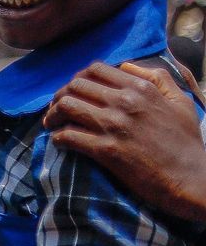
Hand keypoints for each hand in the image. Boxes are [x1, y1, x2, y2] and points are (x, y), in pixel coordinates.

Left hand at [46, 61, 205, 222]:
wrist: (192, 179)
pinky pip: (68, 136)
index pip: (95, 70)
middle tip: (57, 109)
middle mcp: (125, 102)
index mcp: (141, 88)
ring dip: (53, 115)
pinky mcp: (106, 150)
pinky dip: (58, 137)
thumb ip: (157, 78)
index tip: (72, 90)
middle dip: (60, 96)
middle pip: (75, 86)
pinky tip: (59, 142)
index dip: (77, 78)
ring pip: (66, 106)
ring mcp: (114, 125)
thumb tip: (127, 66)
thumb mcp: (180, 102)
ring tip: (52, 124)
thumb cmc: (187, 142)